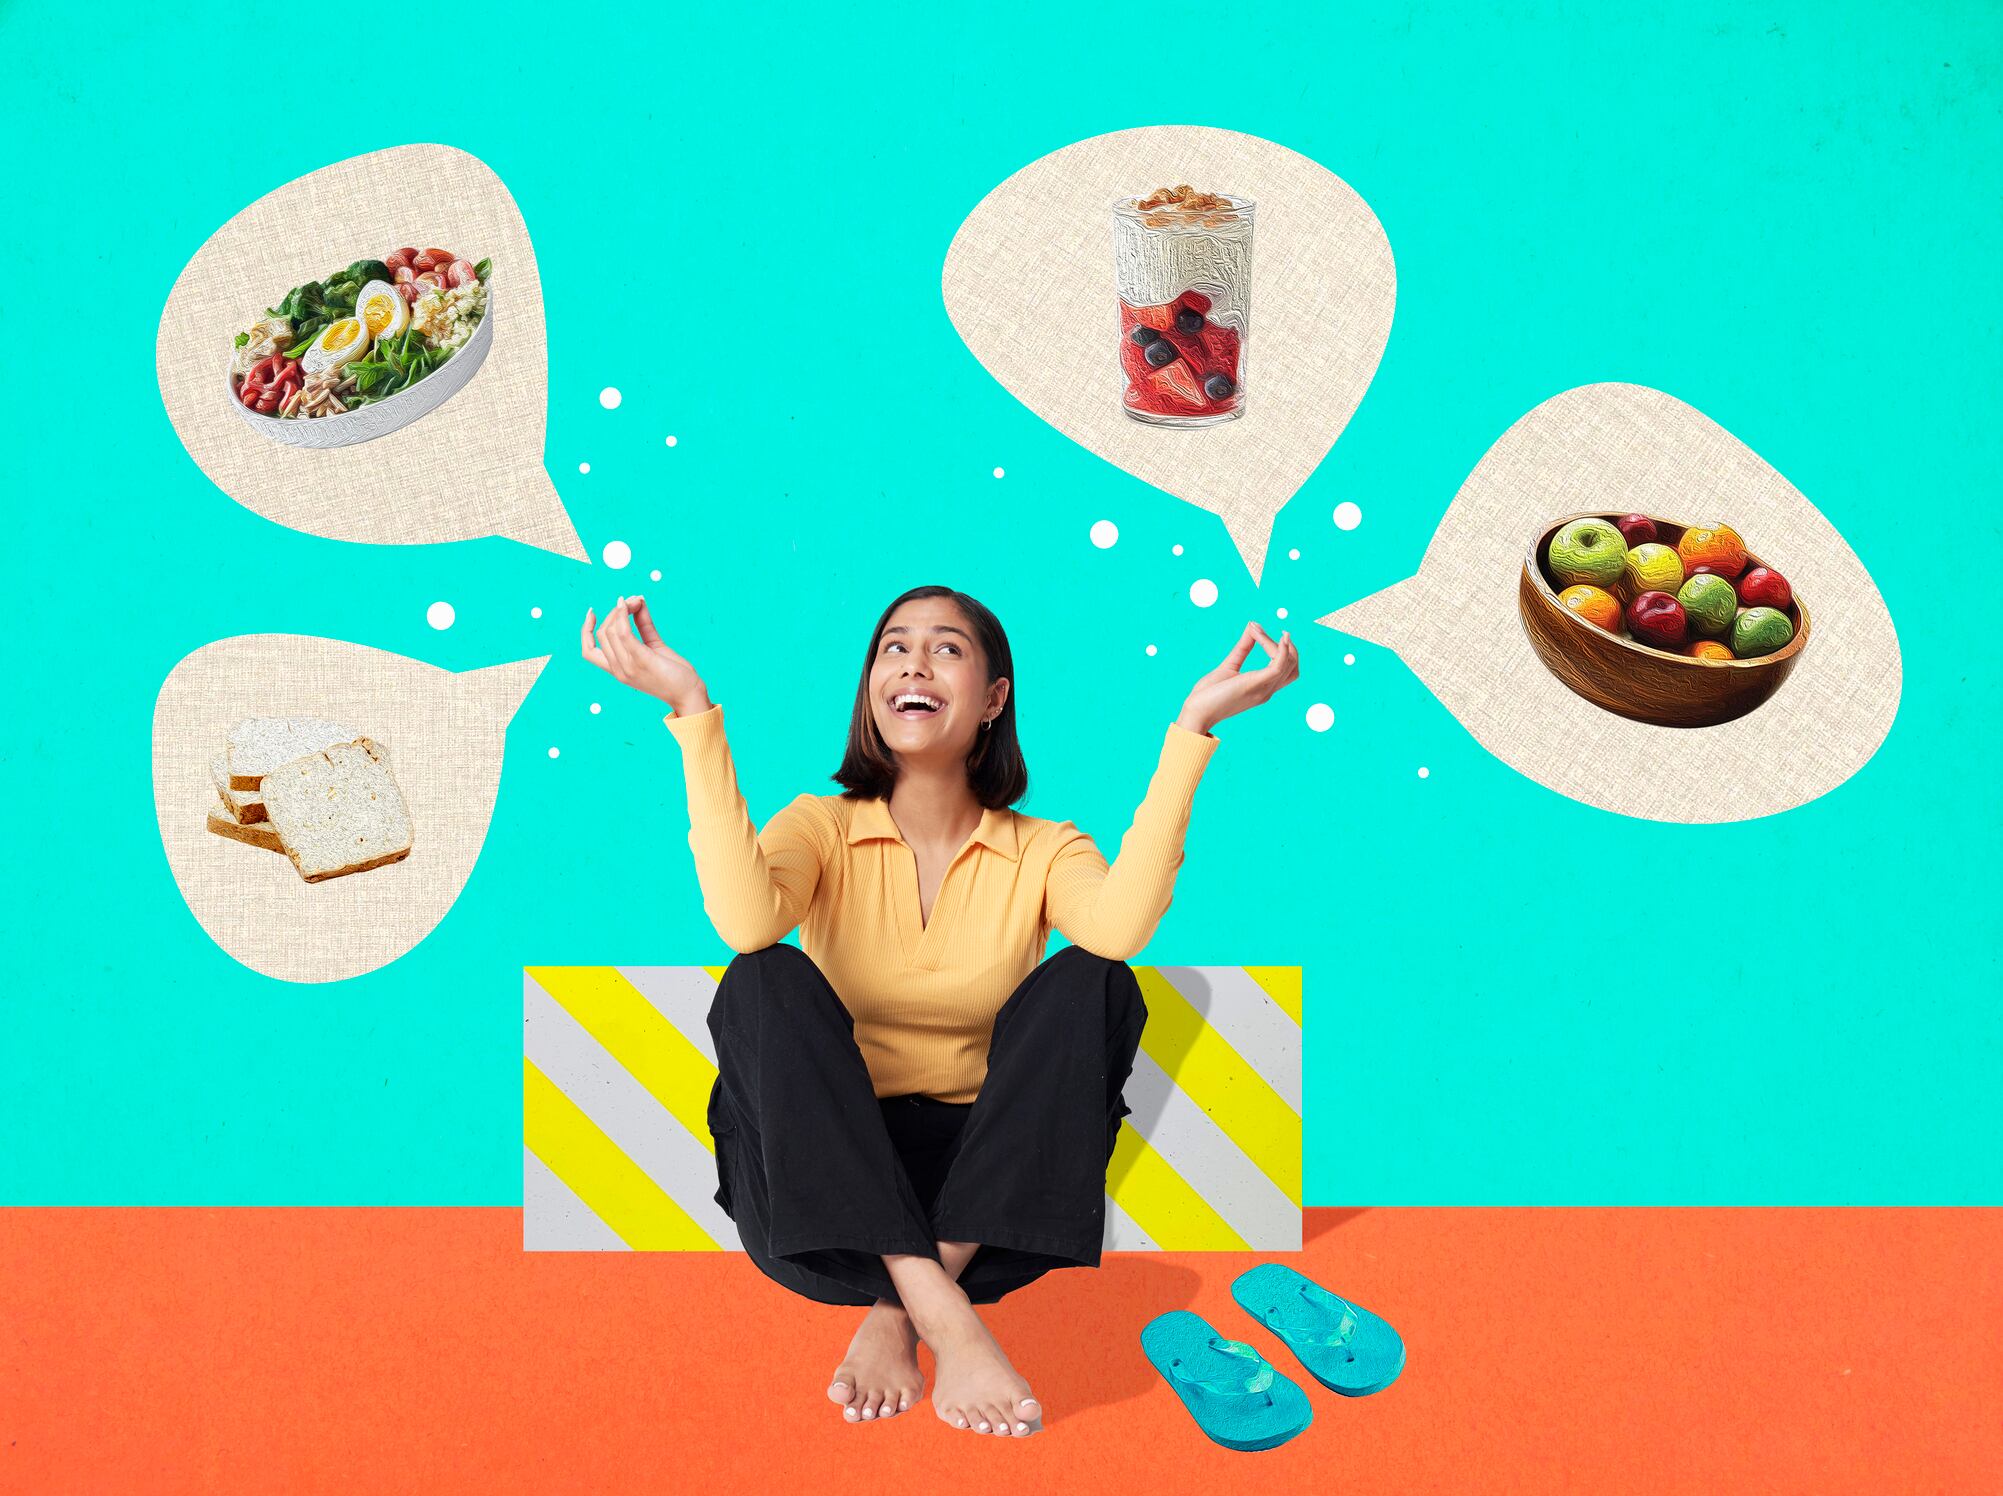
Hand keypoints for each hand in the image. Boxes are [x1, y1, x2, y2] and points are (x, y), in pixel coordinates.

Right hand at [581, 595, 711, 714]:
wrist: (689, 694)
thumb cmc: (673, 672)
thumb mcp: (654, 646)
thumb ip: (643, 625)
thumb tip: (638, 601)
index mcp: (617, 670)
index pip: (589, 650)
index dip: (585, 630)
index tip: (592, 612)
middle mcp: (618, 670)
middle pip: (602, 634)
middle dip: (614, 612)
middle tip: (633, 602)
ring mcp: (628, 667)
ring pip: (611, 630)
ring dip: (622, 610)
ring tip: (636, 600)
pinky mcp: (642, 660)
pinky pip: (624, 633)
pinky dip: (625, 614)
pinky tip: (633, 603)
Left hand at [1176, 622, 1299, 734]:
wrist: (1197, 712)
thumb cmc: (1209, 694)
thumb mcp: (1229, 666)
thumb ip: (1243, 648)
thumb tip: (1251, 627)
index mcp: (1263, 688)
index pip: (1286, 668)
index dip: (1280, 648)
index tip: (1257, 630)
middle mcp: (1267, 690)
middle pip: (1293, 665)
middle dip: (1286, 645)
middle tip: (1261, 631)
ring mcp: (1264, 688)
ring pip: (1288, 662)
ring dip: (1277, 642)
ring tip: (1257, 631)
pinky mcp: (1256, 684)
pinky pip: (1278, 665)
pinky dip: (1280, 649)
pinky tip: (1272, 637)